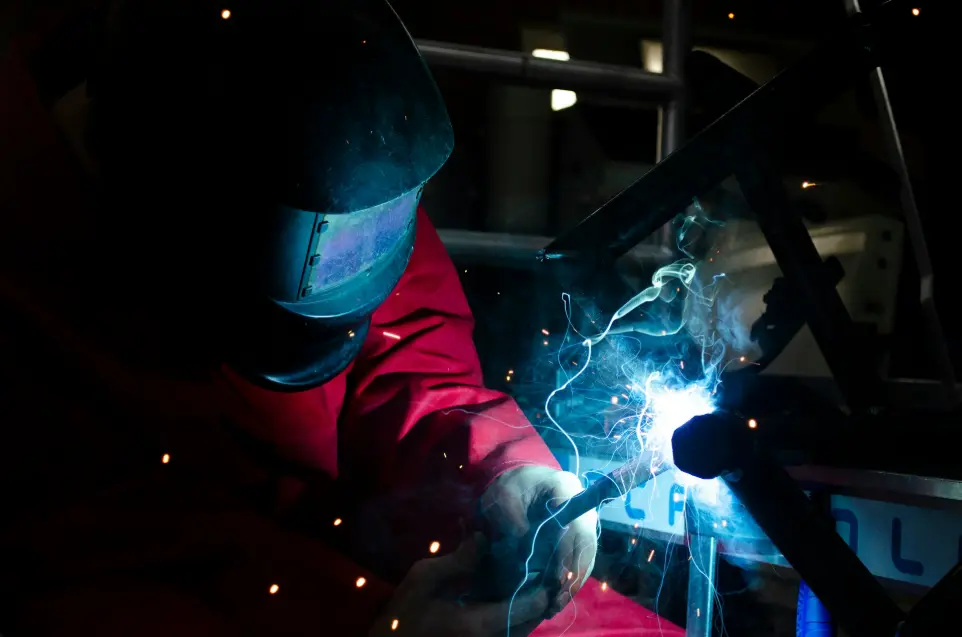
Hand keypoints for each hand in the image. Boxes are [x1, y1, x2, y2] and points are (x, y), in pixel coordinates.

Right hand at [368, 534, 550, 636]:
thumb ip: (457, 560)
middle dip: (543, 596)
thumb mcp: (423, 579)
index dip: (544, 587)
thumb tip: (484, 538)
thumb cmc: (404, 615)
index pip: (527, 607)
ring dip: (533, 606)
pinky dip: (519, 615)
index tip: (549, 564)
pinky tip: (516, 594)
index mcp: (478, 623)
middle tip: (549, 569)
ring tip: (537, 579)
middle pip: (532, 621)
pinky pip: (511, 633)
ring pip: (524, 629)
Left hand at [480, 466, 597, 617]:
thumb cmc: (508, 485)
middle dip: (573, 575)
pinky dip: (569, 577)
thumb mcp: (504, 499)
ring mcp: (582, 519)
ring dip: (573, 581)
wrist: (514, 478)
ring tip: (556, 605)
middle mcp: (581, 504)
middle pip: (586, 544)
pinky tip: (558, 595)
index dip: (568, 556)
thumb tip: (528, 559)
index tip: (557, 581)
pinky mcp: (576, 533)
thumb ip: (516, 525)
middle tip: (557, 601)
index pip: (575, 527)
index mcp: (565, 488)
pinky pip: (578, 557)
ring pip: (585, 554)